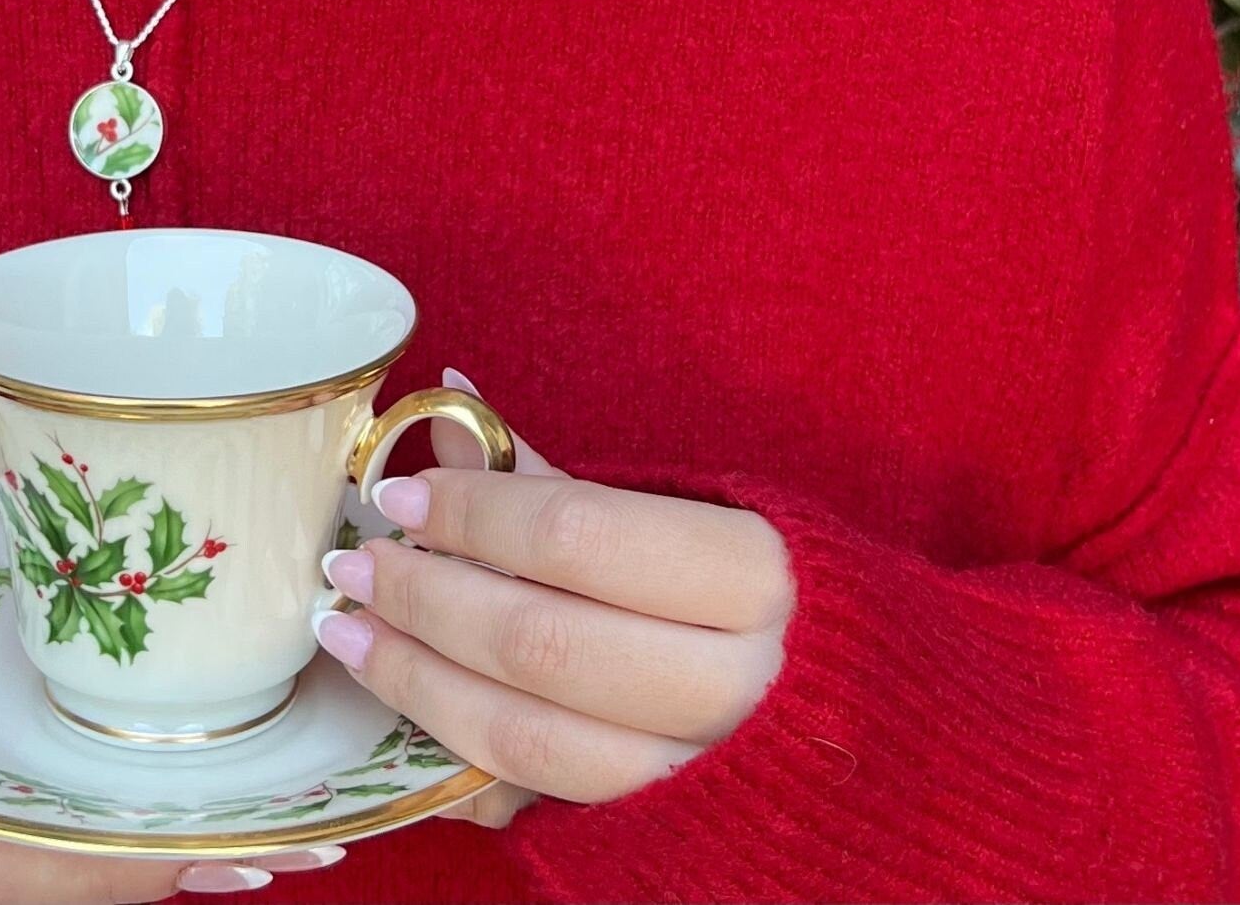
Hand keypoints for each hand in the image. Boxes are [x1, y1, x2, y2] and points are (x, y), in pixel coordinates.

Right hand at [0, 620, 345, 898]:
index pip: (20, 864)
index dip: (131, 863)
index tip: (234, 844)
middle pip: (50, 890)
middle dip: (166, 873)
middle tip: (288, 845)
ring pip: (32, 886)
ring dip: (135, 867)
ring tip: (247, 838)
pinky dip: (77, 851)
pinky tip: (132, 824)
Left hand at [320, 370, 792, 826]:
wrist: (887, 728)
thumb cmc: (778, 599)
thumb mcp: (696, 519)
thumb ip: (565, 482)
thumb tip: (450, 399)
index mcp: (756, 578)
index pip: (579, 536)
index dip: (473, 516)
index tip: (398, 493)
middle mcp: (742, 687)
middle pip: (543, 645)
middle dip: (426, 601)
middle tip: (353, 568)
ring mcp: (706, 777)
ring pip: (532, 741)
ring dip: (419, 685)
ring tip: (351, 636)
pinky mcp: (671, 840)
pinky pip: (542, 810)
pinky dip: (460, 768)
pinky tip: (405, 724)